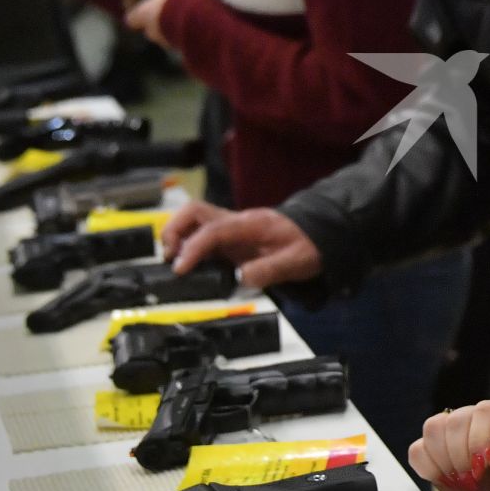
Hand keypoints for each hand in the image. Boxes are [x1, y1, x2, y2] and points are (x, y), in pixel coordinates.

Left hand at [122, 0, 184, 47]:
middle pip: (146, 27)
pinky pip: (175, 39)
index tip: (139, 7)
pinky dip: (178, 34)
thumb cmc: (179, 1)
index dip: (134, 13)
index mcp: (143, 14)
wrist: (199, 22)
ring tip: (179, 18)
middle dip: (153, 21)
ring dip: (166, 28)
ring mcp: (164, 41)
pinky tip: (188, 25)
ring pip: (161, 34)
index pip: (130, 18)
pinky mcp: (178, 47)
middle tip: (162, 11)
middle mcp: (151, 30)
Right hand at [163, 202, 324, 288]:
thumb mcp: (295, 262)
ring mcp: (232, 226)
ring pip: (194, 218)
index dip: (193, 248)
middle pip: (194, 211)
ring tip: (175, 261)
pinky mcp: (230, 235)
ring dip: (177, 235)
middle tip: (171, 258)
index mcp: (251, 225)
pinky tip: (190, 263)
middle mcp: (237, 220)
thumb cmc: (307, 246)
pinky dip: (188, 244)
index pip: (213, 230)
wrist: (318, 234)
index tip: (180, 268)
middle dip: (174, 231)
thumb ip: (267, 271)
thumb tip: (239, 279)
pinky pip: (201, 233)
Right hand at [407, 401, 489, 490]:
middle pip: (455, 420)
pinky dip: (427, 468)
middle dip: (460, 456)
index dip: (479, 438)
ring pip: (432, 428)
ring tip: (462, 481)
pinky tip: (446, 480)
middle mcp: (478, 418)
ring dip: (443, 461)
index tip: (483, 466)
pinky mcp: (435, 451)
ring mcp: (454, 432)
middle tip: (474, 480)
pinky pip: (418, 449)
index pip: (485, 411)